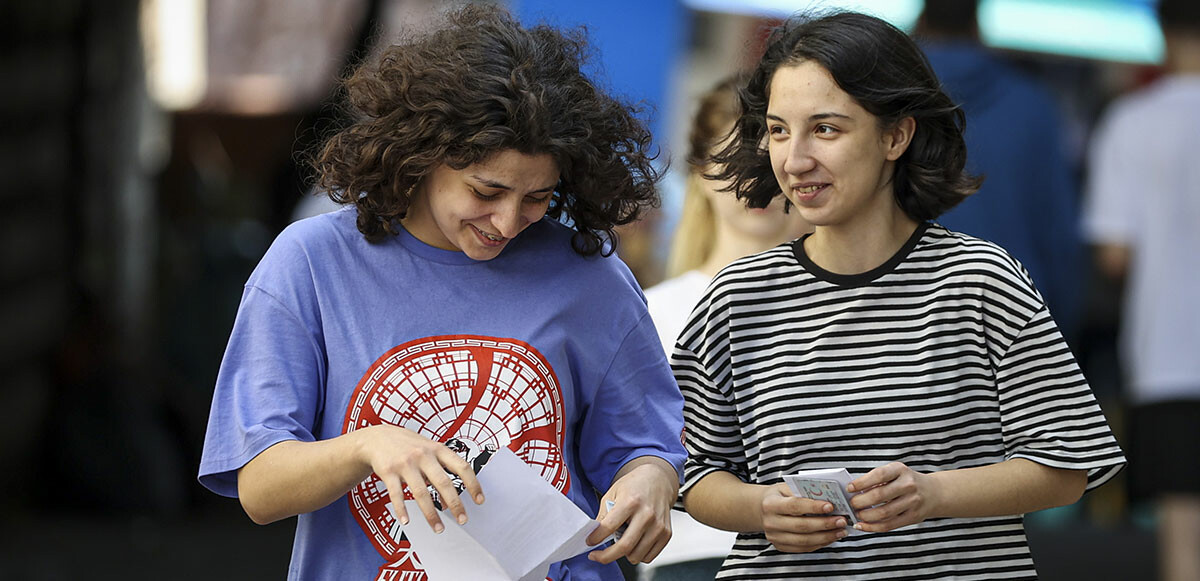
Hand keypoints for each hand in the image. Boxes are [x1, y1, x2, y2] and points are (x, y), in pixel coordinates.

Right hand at [356, 424, 483, 533]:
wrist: (378, 437)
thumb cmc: (408, 445)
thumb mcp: (429, 452)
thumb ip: (440, 473)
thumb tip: (448, 502)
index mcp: (437, 449)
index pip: (462, 466)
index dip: (473, 484)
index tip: (479, 500)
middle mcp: (423, 455)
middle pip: (443, 483)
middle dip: (455, 504)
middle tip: (463, 519)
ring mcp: (405, 463)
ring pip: (421, 492)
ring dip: (431, 514)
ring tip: (438, 528)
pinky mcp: (388, 472)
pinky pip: (396, 494)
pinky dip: (402, 510)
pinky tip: (406, 521)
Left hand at [587, 459, 676, 564]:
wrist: (658, 481)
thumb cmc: (635, 487)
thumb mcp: (613, 493)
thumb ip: (603, 514)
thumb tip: (594, 535)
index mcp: (631, 502)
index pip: (609, 527)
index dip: (595, 538)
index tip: (589, 542)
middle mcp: (647, 514)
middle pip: (624, 547)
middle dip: (606, 556)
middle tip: (598, 555)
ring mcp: (658, 526)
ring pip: (636, 556)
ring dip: (624, 555)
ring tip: (622, 541)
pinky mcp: (666, 534)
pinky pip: (648, 557)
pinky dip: (638, 555)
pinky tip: (634, 543)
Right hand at [760, 483, 848, 551]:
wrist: (762, 509)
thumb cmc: (780, 496)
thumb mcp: (787, 488)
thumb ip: (803, 491)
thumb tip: (828, 497)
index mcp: (771, 504)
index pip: (795, 506)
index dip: (813, 507)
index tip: (831, 506)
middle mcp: (771, 522)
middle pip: (801, 526)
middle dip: (824, 524)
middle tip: (841, 521)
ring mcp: (774, 537)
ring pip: (804, 540)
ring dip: (826, 536)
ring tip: (840, 531)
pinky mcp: (780, 546)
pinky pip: (803, 548)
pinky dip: (820, 543)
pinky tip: (831, 537)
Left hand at [848, 462, 941, 532]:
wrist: (934, 492)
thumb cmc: (907, 481)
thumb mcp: (895, 473)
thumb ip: (877, 479)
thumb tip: (853, 491)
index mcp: (900, 470)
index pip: (878, 475)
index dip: (861, 483)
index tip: (849, 488)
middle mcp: (908, 485)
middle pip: (879, 495)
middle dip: (860, 502)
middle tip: (851, 504)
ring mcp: (912, 502)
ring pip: (883, 513)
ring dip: (865, 516)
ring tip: (856, 515)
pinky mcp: (913, 517)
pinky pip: (889, 525)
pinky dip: (872, 527)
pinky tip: (863, 526)